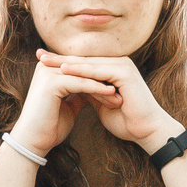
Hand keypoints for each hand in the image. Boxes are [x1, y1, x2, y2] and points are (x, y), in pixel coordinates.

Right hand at [10, 51, 119, 154]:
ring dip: (104, 85)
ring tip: (121, 95)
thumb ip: (79, 94)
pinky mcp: (51, 82)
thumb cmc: (50, 127)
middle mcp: (47, 67)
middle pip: (83, 71)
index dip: (99, 79)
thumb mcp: (68, 105)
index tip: (119, 88)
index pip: (80, 70)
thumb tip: (94, 90)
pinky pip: (82, 84)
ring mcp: (48, 73)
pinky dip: (98, 89)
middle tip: (124, 90)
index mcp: (49, 70)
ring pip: (84, 76)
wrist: (33, 142)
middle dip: (104, 81)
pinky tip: (112, 95)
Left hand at [39, 51, 179, 148]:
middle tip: (39, 55)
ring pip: (89, 63)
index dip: (63, 63)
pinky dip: (80, 71)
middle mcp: (119, 63)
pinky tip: (64, 70)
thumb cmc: (126, 121)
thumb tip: (74, 87)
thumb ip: (90, 92)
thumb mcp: (101, 103)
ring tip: (47, 61)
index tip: (43, 62)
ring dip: (66, 62)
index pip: (84, 63)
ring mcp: (123, 66)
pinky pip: (97, 70)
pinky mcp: (124, 73)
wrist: (147, 131)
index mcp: (114, 68)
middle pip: (84, 59)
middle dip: (60, 58)